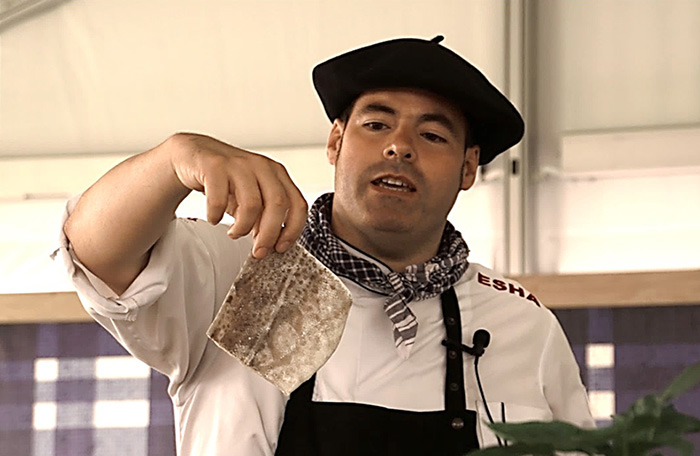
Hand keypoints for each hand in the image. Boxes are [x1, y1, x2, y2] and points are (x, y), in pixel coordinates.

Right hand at [167, 133, 307, 258]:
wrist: (194, 154)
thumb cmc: (226, 178)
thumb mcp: (250, 197)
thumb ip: (263, 217)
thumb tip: (269, 244)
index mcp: (276, 174)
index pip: (298, 204)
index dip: (293, 230)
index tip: (280, 247)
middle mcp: (262, 166)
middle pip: (278, 204)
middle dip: (269, 234)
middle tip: (258, 251)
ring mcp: (239, 164)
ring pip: (252, 204)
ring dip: (243, 228)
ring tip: (234, 233)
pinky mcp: (214, 166)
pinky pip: (219, 199)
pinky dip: (216, 216)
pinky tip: (214, 218)